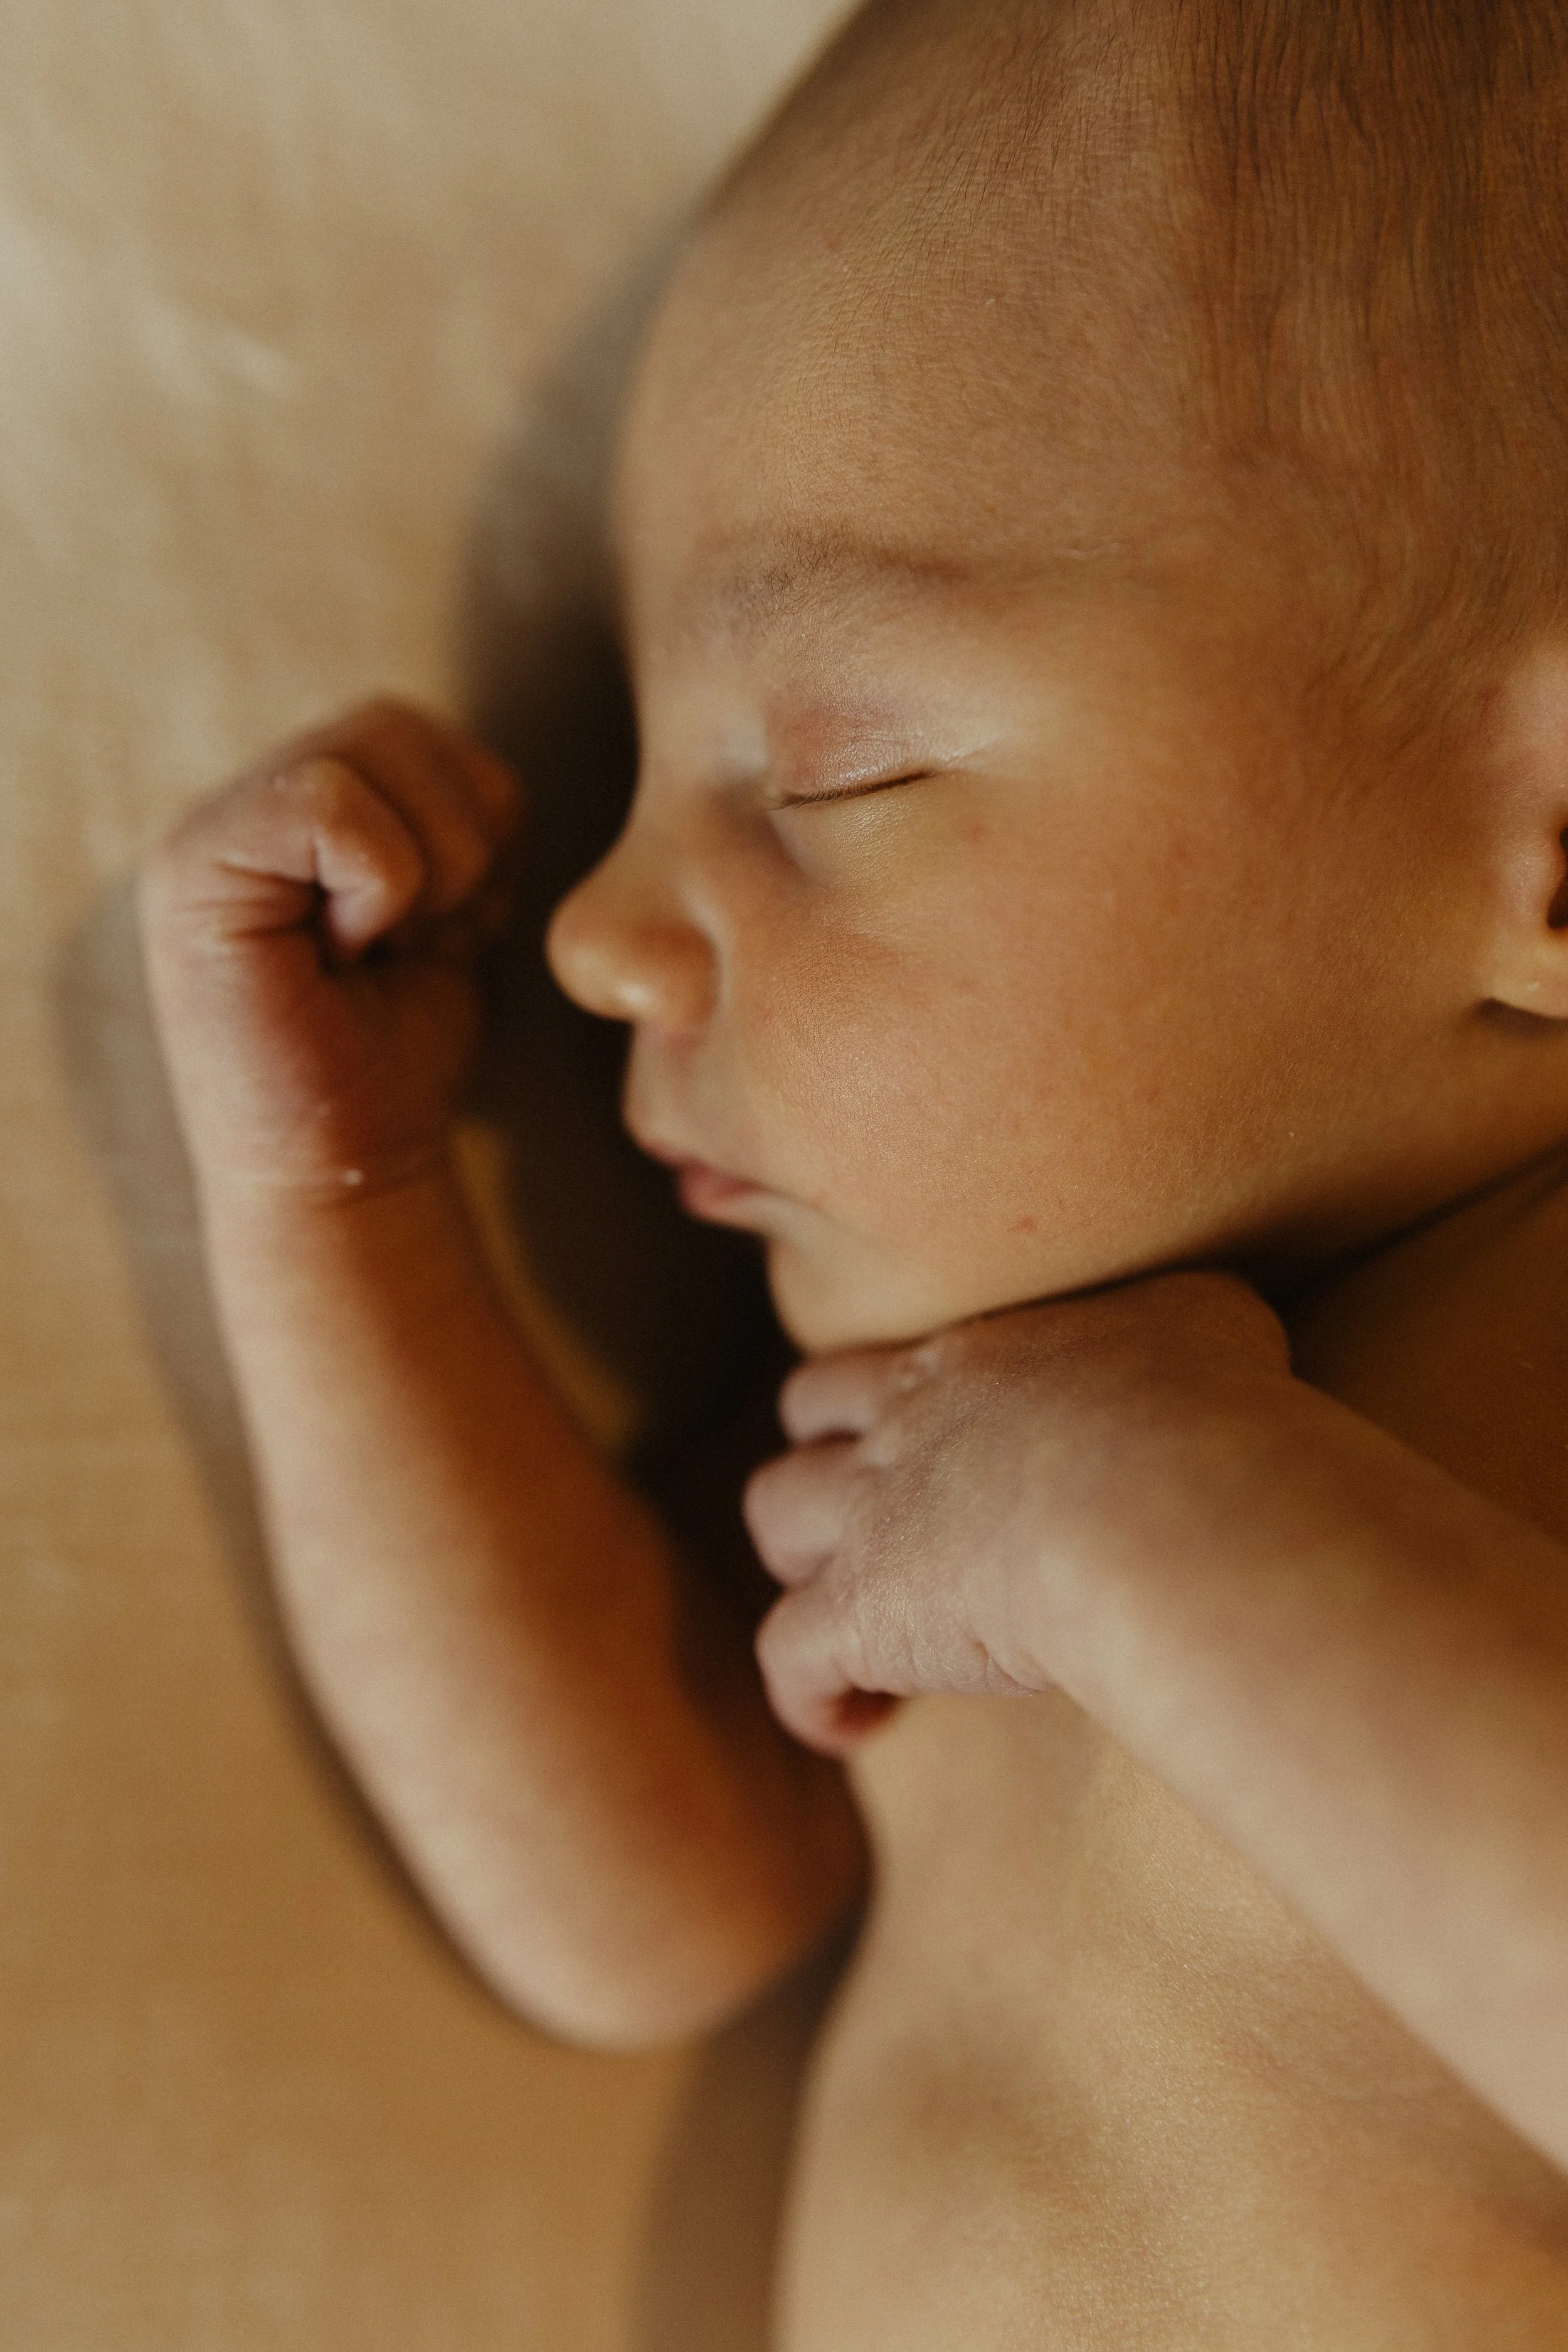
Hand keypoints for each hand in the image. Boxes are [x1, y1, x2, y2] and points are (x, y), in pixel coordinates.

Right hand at [139, 697, 519, 1199]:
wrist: (348, 1168)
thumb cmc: (398, 1059)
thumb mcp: (452, 920)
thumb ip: (455, 829)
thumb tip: (493, 775)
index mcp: (303, 805)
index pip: (421, 731)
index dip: (472, 828)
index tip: (434, 930)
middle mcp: (244, 801)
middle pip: (401, 722)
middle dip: (455, 840)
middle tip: (411, 941)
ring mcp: (209, 829)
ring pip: (373, 745)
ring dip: (424, 866)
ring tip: (375, 947)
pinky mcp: (193, 869)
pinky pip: (330, 804)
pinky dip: (377, 887)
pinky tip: (343, 954)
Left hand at [746, 1272, 1289, 1754]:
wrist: (1159, 1501)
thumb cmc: (1206, 1407)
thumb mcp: (1206, 1321)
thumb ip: (1181, 1322)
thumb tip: (1204, 1343)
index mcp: (972, 1361)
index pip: (890, 1365)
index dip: (891, 1410)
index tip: (943, 1461)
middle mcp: (903, 1426)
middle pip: (804, 1420)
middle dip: (825, 1464)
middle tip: (877, 1531)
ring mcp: (871, 1517)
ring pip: (774, 1519)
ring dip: (801, 1565)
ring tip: (860, 1624)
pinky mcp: (862, 1614)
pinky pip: (786, 1658)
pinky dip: (808, 1696)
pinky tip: (857, 1726)